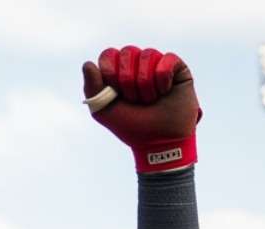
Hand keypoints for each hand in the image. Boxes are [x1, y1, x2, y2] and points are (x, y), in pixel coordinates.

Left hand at [82, 46, 200, 172]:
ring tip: (150, 100)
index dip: (110, 71)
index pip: (109, 55)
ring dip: (145, 83)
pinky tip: (165, 92)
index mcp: (118, 72)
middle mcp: (138, 65)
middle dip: (128, 80)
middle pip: (127, 52)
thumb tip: (86, 64)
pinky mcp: (178, 68)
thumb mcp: (104, 111)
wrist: (160, 141)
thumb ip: (92, 89)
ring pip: (147, 55)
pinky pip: (167, 60)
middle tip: (134, 100)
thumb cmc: (132, 127)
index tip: (115, 93)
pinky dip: (163, 79)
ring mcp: (158, 64)